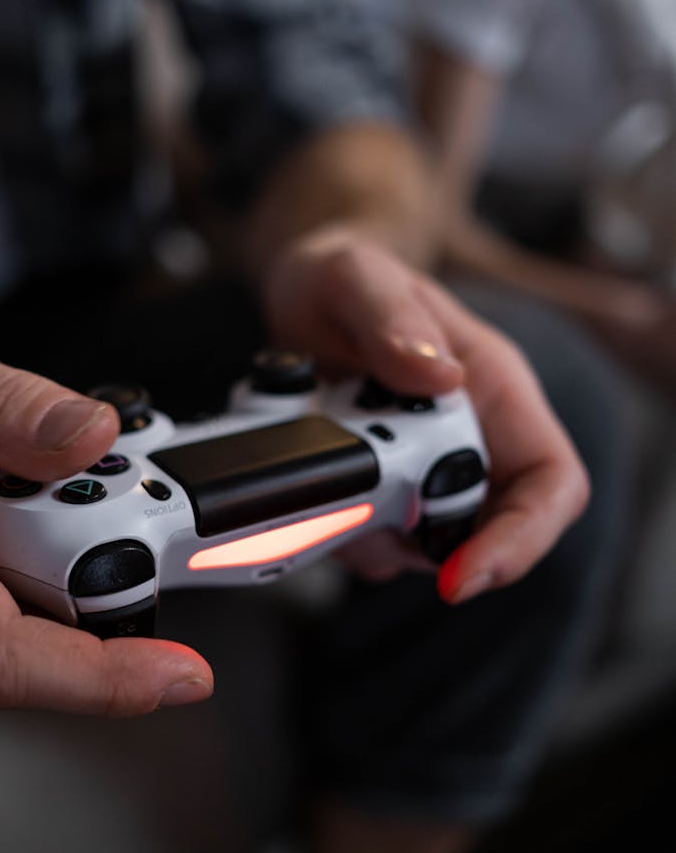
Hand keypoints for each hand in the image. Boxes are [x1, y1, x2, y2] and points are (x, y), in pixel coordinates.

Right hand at [0, 317, 212, 711]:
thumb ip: (5, 401)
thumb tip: (91, 436)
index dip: (99, 679)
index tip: (178, 673)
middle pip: (26, 658)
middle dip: (96, 602)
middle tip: (116, 515)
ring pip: (10, 659)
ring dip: (58, 601)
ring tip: (40, 511)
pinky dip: (26, 607)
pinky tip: (14, 546)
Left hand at [259, 223, 590, 602]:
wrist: (300, 293)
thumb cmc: (344, 277)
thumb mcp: (355, 276)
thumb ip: (392, 317)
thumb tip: (437, 375)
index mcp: (496, 388)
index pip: (552, 483)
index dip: (522, 540)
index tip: (461, 576)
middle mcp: (473, 437)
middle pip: (486, 533)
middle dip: (419, 545)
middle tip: (353, 513)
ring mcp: (428, 469)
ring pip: (422, 547)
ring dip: (367, 536)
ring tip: (320, 482)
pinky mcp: (382, 489)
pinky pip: (372, 539)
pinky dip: (335, 527)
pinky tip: (305, 481)